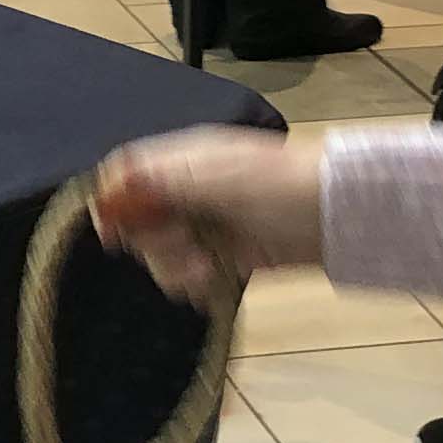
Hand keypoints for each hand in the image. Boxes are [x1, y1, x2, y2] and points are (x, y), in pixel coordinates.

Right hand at [92, 128, 324, 307]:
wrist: (337, 216)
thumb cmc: (277, 187)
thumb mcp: (214, 176)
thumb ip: (158, 183)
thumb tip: (105, 191)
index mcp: (184, 160)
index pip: (128, 175)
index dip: (114, 201)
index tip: (114, 232)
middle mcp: (190, 190)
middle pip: (139, 219)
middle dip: (152, 240)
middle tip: (182, 245)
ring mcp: (208, 225)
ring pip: (161, 251)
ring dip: (173, 266)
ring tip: (203, 270)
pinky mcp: (226, 257)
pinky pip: (189, 273)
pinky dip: (193, 282)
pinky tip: (210, 281)